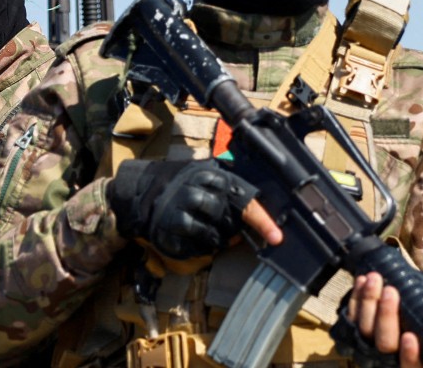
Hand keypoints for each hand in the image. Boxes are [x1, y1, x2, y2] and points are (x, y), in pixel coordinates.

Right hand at [107, 159, 280, 260]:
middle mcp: (193, 191)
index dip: (261, 220)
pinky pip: (196, 246)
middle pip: (229, 220)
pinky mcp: (169, 230)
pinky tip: (195, 236)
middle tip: (229, 228)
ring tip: (208, 230)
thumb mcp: (208, 177)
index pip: (243, 199)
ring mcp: (179, 211)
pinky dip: (201, 246)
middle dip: (233, 229)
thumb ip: (233, 191)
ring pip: (214, 235)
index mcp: (209, 175)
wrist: (145, 192)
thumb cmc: (186, 187)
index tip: (277, 237)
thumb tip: (261, 214)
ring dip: (217, 238)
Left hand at [344, 272, 422, 367]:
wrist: (402, 311)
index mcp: (414, 361)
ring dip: (368, 301)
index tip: (410, 336)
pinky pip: (351, 315)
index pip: (411, 366)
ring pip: (364, 328)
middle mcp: (389, 357)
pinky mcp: (353, 328)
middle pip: (384, 343)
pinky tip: (362, 281)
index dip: (409, 355)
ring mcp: (369, 344)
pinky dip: (356, 297)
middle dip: (386, 316)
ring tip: (375, 278)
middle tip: (391, 291)